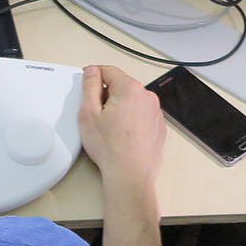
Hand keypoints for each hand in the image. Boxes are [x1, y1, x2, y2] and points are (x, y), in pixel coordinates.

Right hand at [78, 64, 164, 197]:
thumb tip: (92, 72)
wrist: (130, 175)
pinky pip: (141, 115)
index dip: (94, 76)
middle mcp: (147, 97)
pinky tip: (121, 136)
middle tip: (96, 115)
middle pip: (121, 85)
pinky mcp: (158, 127)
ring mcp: (155, 113)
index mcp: (130, 89)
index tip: (87, 85)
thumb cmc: (110, 148)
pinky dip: (131, 120)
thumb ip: (90, 86)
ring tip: (110, 128)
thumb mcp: (88, 113)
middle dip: (107, 95)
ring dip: (120, 108)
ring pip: (132, 101)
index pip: (109, 71)